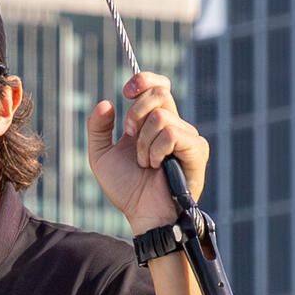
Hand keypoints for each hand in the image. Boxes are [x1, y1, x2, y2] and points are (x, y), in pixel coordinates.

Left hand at [86, 71, 208, 233]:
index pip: (158, 85)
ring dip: (143, 142)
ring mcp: (187, 136)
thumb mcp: (101, 156)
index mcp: (153, 123)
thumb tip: (105, 102)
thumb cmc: (126, 189)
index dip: (144, 80)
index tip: (126, 91)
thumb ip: (97, 128)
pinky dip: (157, 150)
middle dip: (136, 113)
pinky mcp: (197, 149)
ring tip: (145, 163)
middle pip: (159, 93)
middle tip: (130, 137)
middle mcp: (173, 125)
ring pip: (161, 116)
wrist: (142, 214)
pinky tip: (157, 166)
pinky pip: (171, 133)